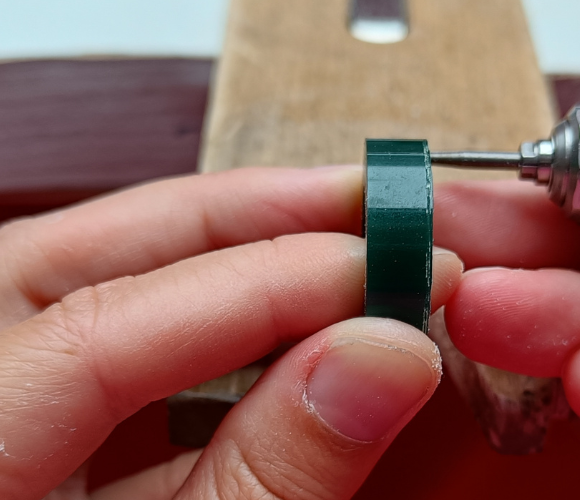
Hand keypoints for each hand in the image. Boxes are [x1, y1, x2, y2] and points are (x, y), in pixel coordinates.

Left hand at [0, 166, 462, 499]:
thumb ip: (274, 477)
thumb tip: (383, 361)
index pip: (100, 328)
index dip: (262, 285)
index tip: (388, 268)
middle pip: (79, 263)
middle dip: (239, 222)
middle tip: (360, 208)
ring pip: (94, 289)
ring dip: (230, 264)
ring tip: (338, 257)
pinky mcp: (28, 433)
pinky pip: (111, 353)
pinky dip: (209, 334)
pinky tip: (289, 334)